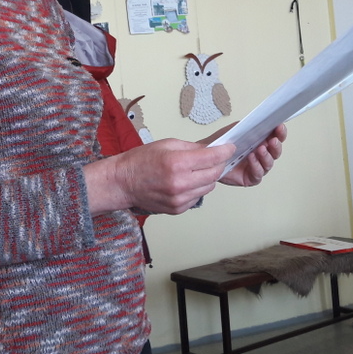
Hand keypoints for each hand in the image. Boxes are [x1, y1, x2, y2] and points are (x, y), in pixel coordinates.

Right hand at [84, 139, 236, 215]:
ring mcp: (179, 199)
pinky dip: (197, 188)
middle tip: (215, 158)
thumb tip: (212, 149)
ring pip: (208, 187)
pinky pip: (197, 197)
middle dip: (218, 164)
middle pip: (214, 174)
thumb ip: (192, 148)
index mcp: (177, 163)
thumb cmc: (141, 161)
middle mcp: (180, 183)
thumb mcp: (166, 144)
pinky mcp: (177, 209)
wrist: (122, 183)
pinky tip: (186, 182)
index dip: (225, 151)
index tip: (230, 147)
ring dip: (208, 177)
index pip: (212, 157)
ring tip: (197, 170)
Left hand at [209, 124, 286, 186]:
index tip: (279, 127)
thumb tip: (260, 121)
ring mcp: (256, 166)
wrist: (207, 156)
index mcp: (259, 141)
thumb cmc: (221, 143)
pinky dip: (256, 166)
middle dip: (276, 145)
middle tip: (272, 140)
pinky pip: (258, 174)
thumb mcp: (235, 130)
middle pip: (275, 151)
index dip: (280, 132)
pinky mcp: (250, 177)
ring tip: (260, 149)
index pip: (275, 136)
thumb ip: (248, 126)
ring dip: (266, 156)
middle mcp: (261, 154)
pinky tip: (251, 158)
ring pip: (269, 163)